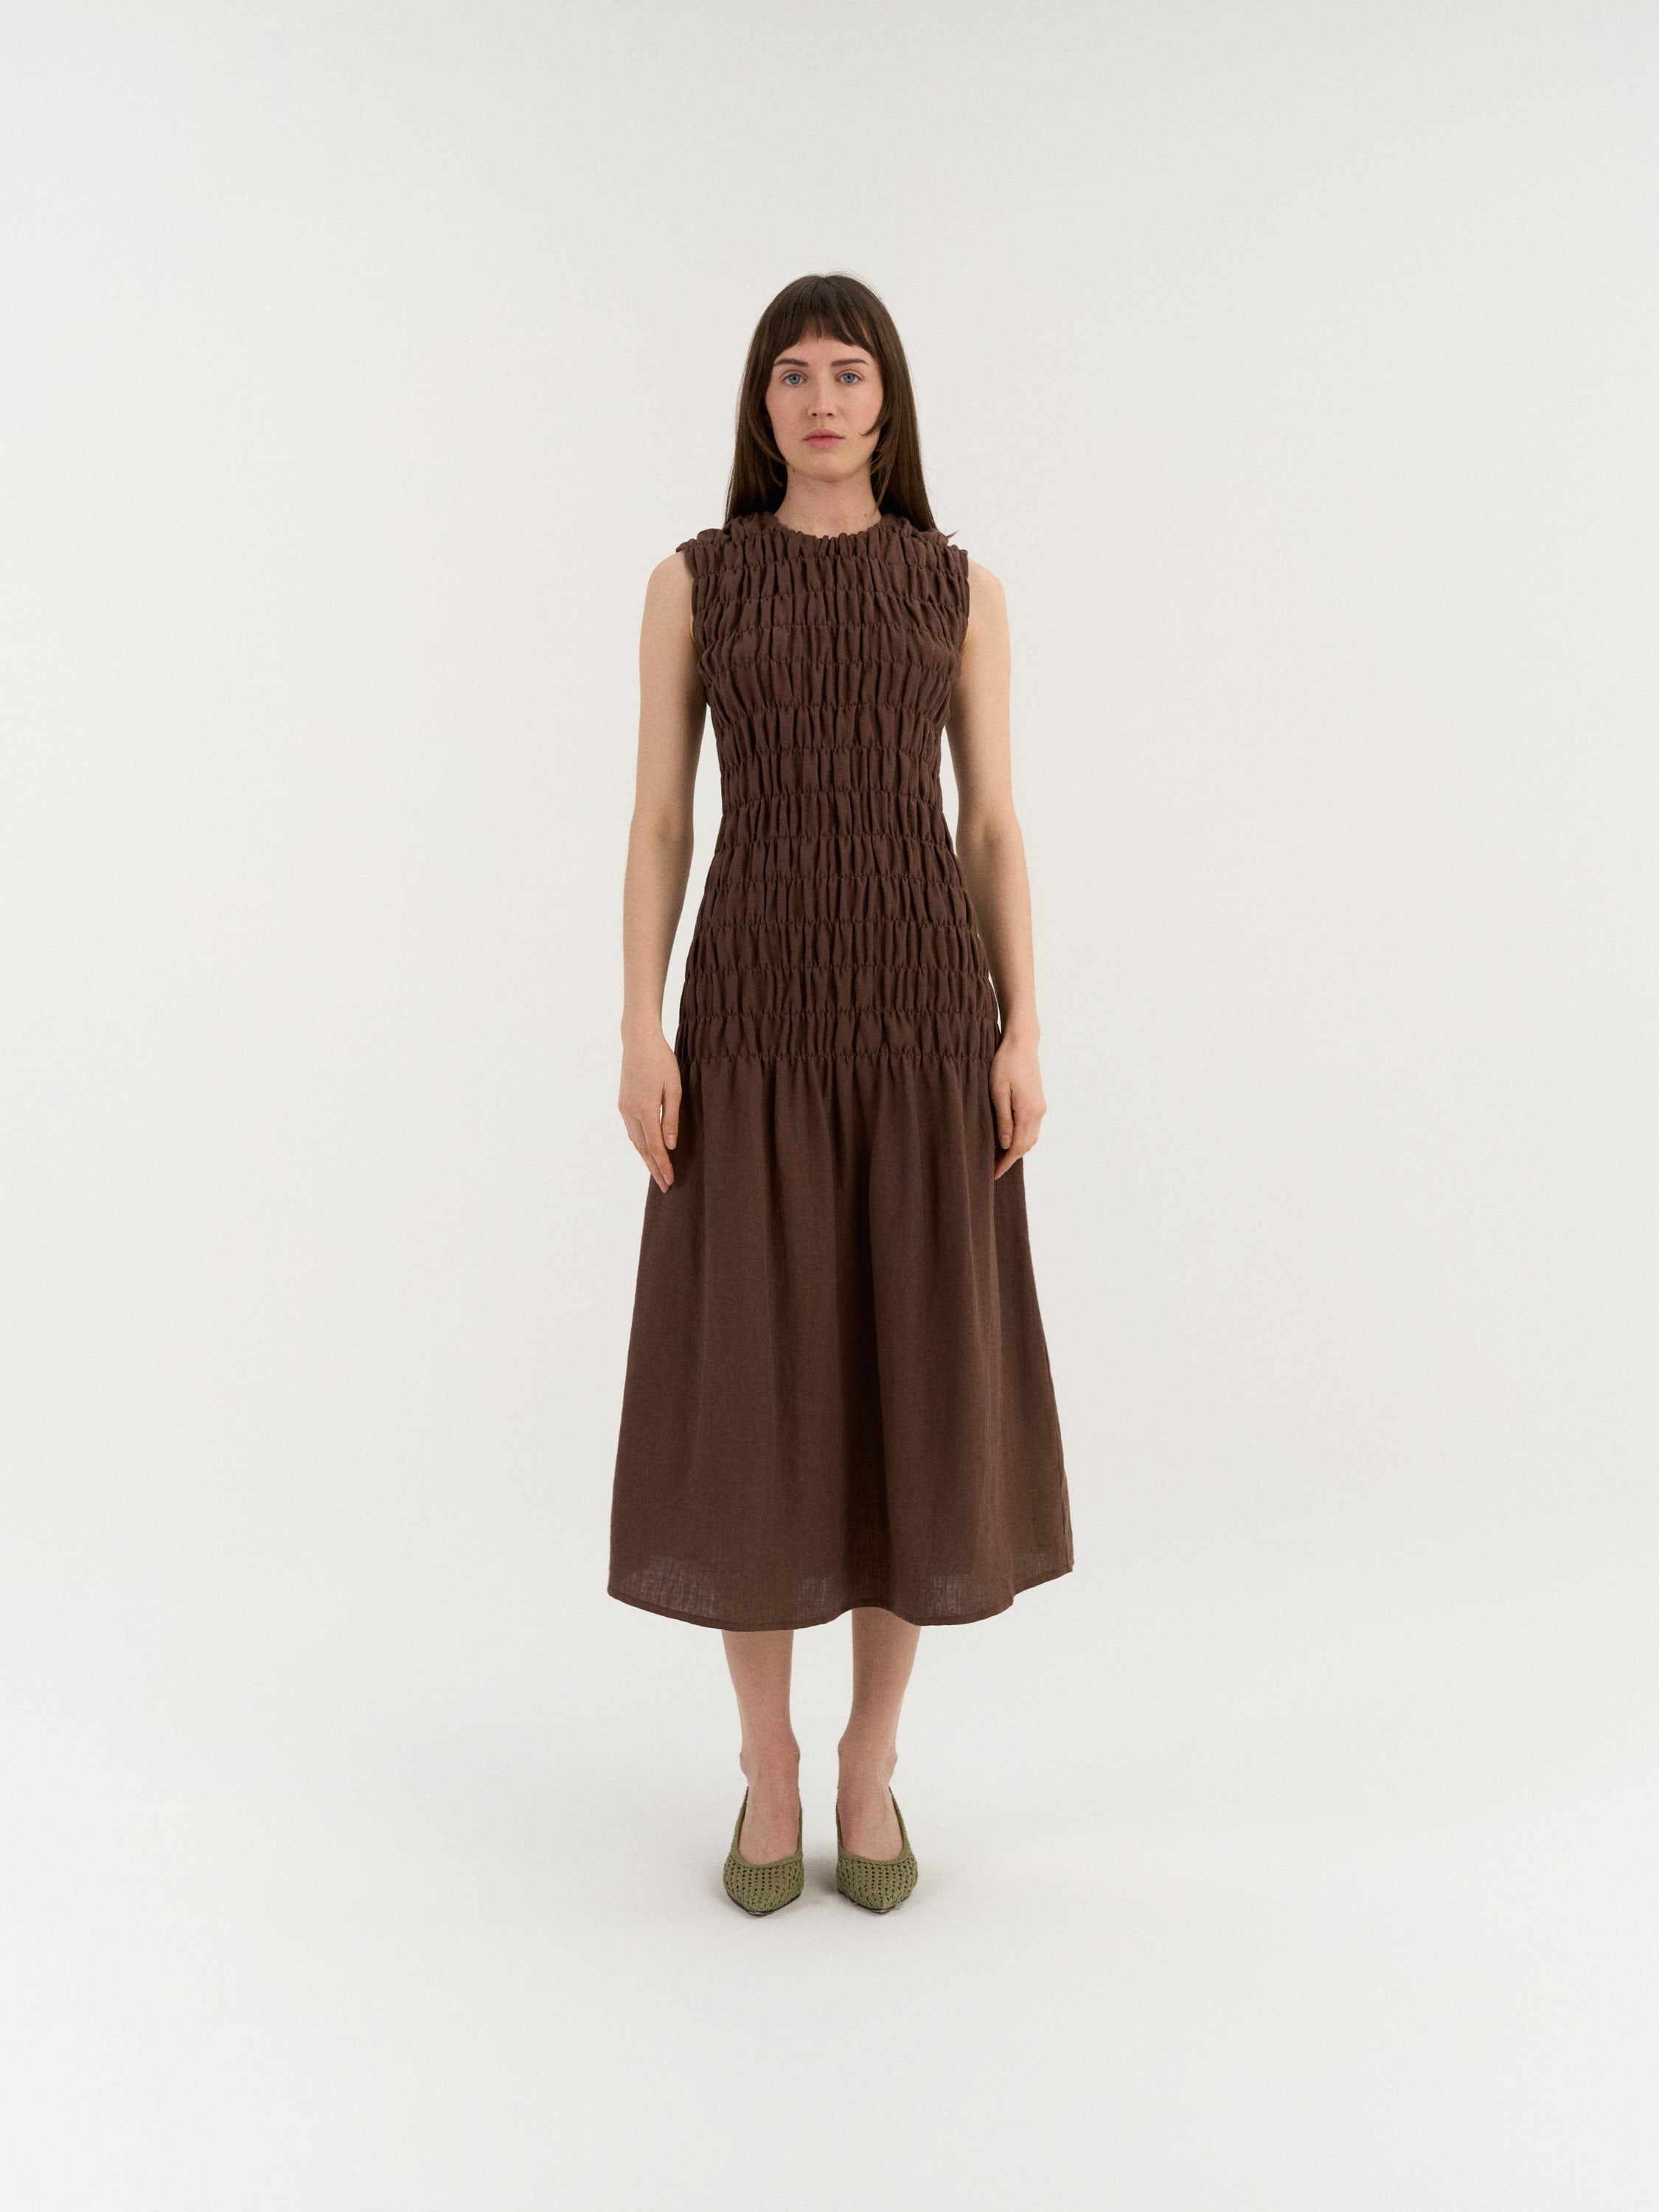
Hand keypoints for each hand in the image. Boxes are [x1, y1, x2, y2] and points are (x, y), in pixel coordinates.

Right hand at [619, 1031, 682, 1192]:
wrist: (638, 1041)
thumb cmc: (662, 1061)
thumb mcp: (674, 1088)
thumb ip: (672, 1118)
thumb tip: (670, 1146)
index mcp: (645, 1109)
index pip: (655, 1147)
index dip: (663, 1166)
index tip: (671, 1181)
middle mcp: (631, 1112)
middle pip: (643, 1149)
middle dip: (654, 1169)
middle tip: (665, 1186)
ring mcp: (624, 1108)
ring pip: (635, 1141)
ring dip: (646, 1159)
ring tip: (658, 1173)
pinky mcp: (622, 1104)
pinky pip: (632, 1130)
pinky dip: (640, 1144)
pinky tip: (647, 1150)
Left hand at [989, 1034, 1045, 1179]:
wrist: (1022, 1044)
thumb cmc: (1005, 1065)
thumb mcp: (997, 1092)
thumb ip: (1003, 1120)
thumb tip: (1006, 1145)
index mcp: (1028, 1112)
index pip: (1017, 1146)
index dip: (1005, 1162)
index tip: (994, 1174)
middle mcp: (1038, 1113)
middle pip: (1026, 1146)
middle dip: (1010, 1160)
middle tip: (993, 1170)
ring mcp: (1041, 1108)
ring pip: (1031, 1139)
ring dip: (1017, 1151)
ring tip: (999, 1159)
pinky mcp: (1039, 1103)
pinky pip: (1032, 1129)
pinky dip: (1023, 1139)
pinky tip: (1010, 1141)